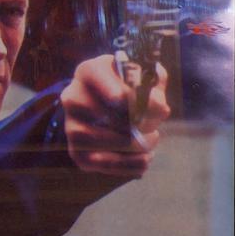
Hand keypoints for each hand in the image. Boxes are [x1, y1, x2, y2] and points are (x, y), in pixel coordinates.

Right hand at [62, 55, 168, 177]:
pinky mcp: (76, 152)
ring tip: (151, 138)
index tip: (162, 109)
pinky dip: (134, 163)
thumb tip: (157, 105)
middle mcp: (74, 97)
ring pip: (118, 142)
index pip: (115, 89)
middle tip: (154, 124)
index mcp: (90, 71)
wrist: (101, 109)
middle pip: (120, 118)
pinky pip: (110, 164)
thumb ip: (153, 80)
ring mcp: (72, 126)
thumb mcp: (142, 74)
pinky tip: (145, 157)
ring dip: (143, 144)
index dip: (141, 102)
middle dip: (146, 124)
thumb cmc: (126, 88)